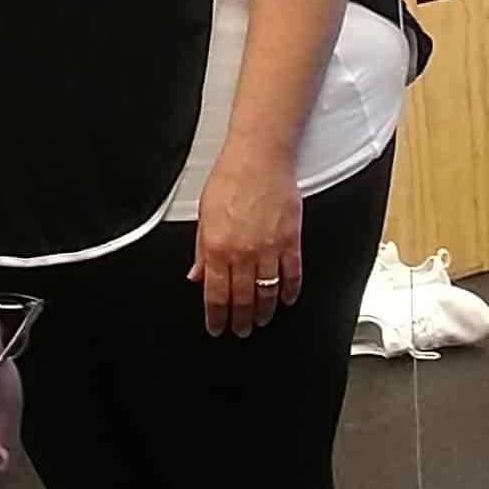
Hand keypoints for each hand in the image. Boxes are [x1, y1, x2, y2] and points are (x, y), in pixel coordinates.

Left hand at [192, 145, 301, 338]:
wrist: (259, 158)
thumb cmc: (230, 178)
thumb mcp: (204, 216)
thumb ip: (201, 251)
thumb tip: (197, 275)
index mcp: (217, 248)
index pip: (216, 295)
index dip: (216, 317)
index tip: (217, 327)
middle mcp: (243, 252)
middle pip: (242, 299)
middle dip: (241, 320)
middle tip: (241, 330)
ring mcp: (269, 249)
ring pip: (267, 292)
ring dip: (264, 311)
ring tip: (262, 320)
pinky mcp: (291, 240)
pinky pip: (292, 274)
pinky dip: (290, 291)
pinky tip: (286, 298)